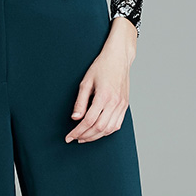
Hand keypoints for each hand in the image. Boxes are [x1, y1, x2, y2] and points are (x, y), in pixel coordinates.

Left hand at [65, 17, 136, 143]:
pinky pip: (117, 125)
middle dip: (85, 136)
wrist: (119, 58)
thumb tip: (75, 118)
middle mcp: (115, 102)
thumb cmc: (101, 66)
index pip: (89, 121)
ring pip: (109, 129)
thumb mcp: (86, 81)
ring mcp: (122, 105)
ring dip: (96, 136)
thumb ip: (80, 101)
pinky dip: (107, 131)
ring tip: (85, 137)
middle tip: (75, 138)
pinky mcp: (125, 106)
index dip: (77, 131)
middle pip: (99, 128)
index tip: (69, 136)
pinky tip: (98, 131)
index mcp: (104, 96)